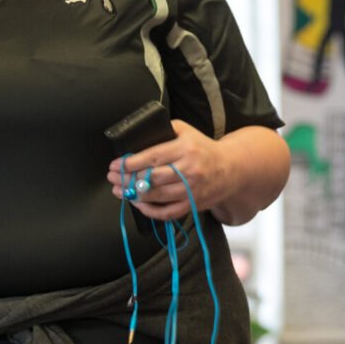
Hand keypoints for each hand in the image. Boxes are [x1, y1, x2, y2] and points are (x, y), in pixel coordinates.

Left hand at [105, 119, 232, 222]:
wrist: (232, 168)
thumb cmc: (204, 149)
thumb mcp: (187, 131)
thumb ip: (165, 130)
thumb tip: (138, 137)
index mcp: (186, 149)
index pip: (152, 156)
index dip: (130, 163)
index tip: (116, 164)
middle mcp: (190, 170)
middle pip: (152, 178)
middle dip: (127, 179)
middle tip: (113, 178)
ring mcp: (192, 189)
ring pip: (157, 196)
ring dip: (133, 195)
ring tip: (119, 190)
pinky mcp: (193, 204)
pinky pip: (167, 212)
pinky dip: (150, 211)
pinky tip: (138, 204)